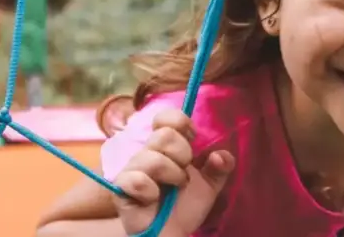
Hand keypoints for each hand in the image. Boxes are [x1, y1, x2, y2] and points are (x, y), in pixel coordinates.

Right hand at [111, 108, 235, 236]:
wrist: (171, 233)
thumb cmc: (184, 206)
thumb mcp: (209, 184)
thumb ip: (220, 166)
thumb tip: (221, 154)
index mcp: (165, 146)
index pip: (165, 117)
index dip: (180, 121)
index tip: (193, 137)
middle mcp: (146, 153)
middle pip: (164, 135)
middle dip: (183, 154)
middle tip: (185, 174)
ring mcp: (132, 169)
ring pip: (153, 158)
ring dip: (172, 175)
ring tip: (175, 188)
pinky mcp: (122, 188)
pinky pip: (135, 179)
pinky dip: (150, 190)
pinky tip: (153, 198)